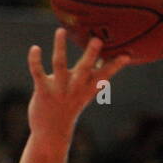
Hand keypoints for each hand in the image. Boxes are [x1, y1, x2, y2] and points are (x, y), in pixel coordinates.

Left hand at [26, 29, 131, 144]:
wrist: (52, 132)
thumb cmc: (69, 107)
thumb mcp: (84, 93)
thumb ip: (94, 76)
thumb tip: (104, 59)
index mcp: (87, 88)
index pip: (104, 75)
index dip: (115, 65)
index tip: (127, 55)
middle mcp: (75, 87)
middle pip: (84, 69)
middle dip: (91, 55)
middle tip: (97, 40)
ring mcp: (59, 89)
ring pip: (59, 64)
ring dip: (60, 47)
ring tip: (60, 30)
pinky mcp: (43, 91)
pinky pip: (38, 72)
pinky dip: (35, 60)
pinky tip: (35, 48)